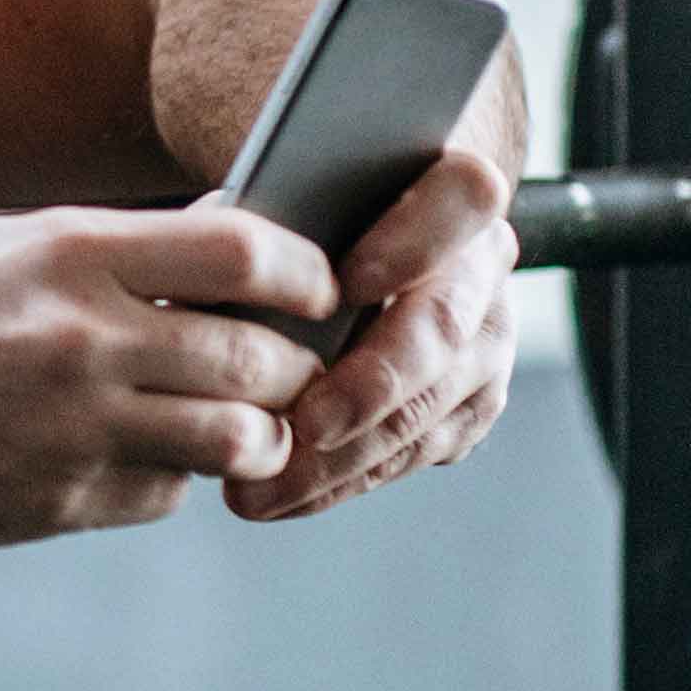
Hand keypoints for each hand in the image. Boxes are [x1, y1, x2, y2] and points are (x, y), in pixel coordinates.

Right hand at [0, 204, 336, 555]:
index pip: (249, 253)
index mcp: (71, 252)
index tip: (312, 291)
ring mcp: (69, 430)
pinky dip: (168, 478)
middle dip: (292, 368)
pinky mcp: (48, 503)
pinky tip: (129, 455)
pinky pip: (161, 496)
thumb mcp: (3, 248)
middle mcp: (83, 340)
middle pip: (263, 359)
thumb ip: (114, 262)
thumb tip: (231, 262)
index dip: (304, 276)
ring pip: (236, 440)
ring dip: (251, 435)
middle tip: (286, 367)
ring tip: (232, 423)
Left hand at [224, 148, 519, 520]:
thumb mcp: (271, 208)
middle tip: (302, 425)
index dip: (411, 243)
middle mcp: (484, 274)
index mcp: (451, 194)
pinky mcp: (467, 412)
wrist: (346, 249)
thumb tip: (204, 295)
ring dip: (342, 461)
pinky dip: (342, 481)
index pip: (463, 198)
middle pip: (443, 330)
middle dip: (370, 386)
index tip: (345, 283)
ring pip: (429, 413)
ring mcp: (486, 350)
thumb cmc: (299, 218)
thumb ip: (262, 232)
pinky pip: (412, 456)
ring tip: (257, 490)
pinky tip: (280, 496)